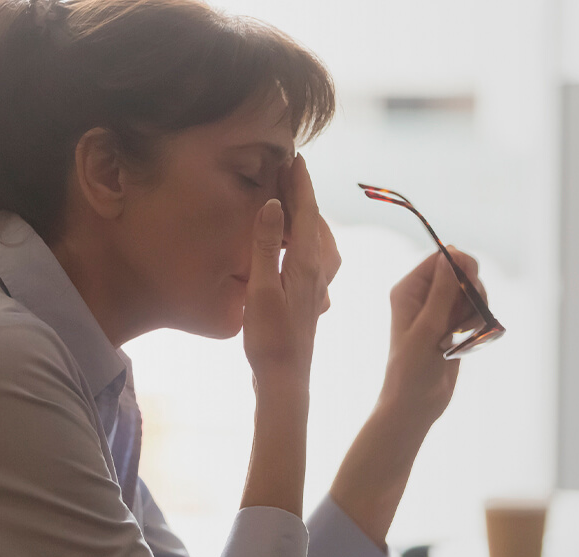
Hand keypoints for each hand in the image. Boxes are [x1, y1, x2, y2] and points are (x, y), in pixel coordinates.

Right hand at [242, 154, 340, 386]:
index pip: (305, 211)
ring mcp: (318, 282)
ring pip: (318, 237)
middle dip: (303, 192)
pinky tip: (296, 240)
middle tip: (289, 167)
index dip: (300, 182)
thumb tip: (273, 204)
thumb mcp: (260, 290)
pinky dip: (306, 235)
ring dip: (306, 213)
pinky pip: (315, 252)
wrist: (285, 378)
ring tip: (291, 196)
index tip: (294, 155)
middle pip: (314, 220)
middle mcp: (318, 269)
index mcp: (306, 262)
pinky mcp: (312, 294)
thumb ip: (265, 245)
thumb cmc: (269, 339)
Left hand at [377, 246, 487, 426]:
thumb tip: (450, 255)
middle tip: (466, 317)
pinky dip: (477, 324)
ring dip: (476, 311)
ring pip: (471, 294)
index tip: (472, 282)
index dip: (460, 264)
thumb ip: (441, 292)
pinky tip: (468, 341)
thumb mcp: (427, 328)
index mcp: (409, 290)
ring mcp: (440, 311)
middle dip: (472, 292)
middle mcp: (424, 296)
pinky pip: (474, 312)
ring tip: (464, 335)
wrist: (416, 404)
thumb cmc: (412, 369)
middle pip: (461, 273)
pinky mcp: (453, 326)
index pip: (440, 259)